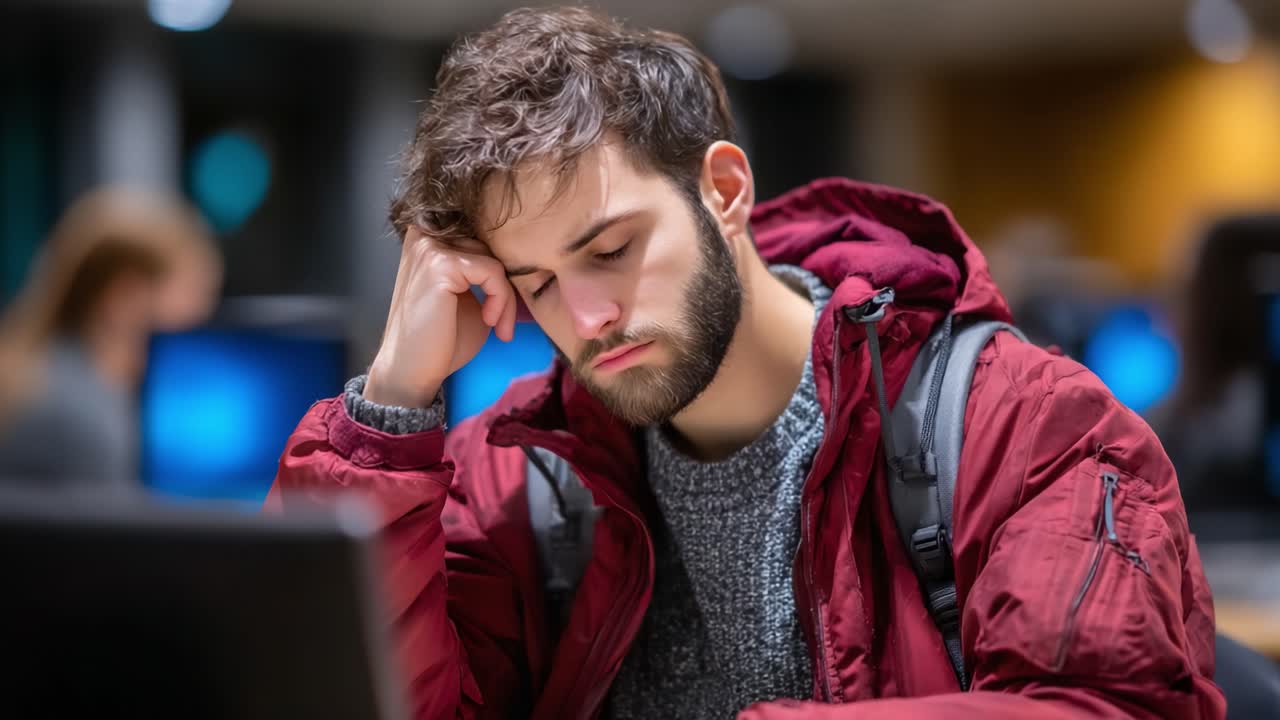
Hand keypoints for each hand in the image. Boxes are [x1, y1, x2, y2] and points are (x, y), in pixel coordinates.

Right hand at [364, 226, 517, 407]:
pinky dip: (500, 298)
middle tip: (502, 324)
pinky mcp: (439, 264)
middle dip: (502, 289)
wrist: (412, 371)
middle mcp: (424, 237)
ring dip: (504, 297)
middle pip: (487, 249)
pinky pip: (492, 272)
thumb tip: (516, 260)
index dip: (496, 278)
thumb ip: (482, 274)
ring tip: (498, 326)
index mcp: (427, 241)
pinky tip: (489, 321)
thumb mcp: (467, 297)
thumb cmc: (440, 339)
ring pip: (492, 260)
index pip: (479, 245)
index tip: (499, 314)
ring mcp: (429, 248)